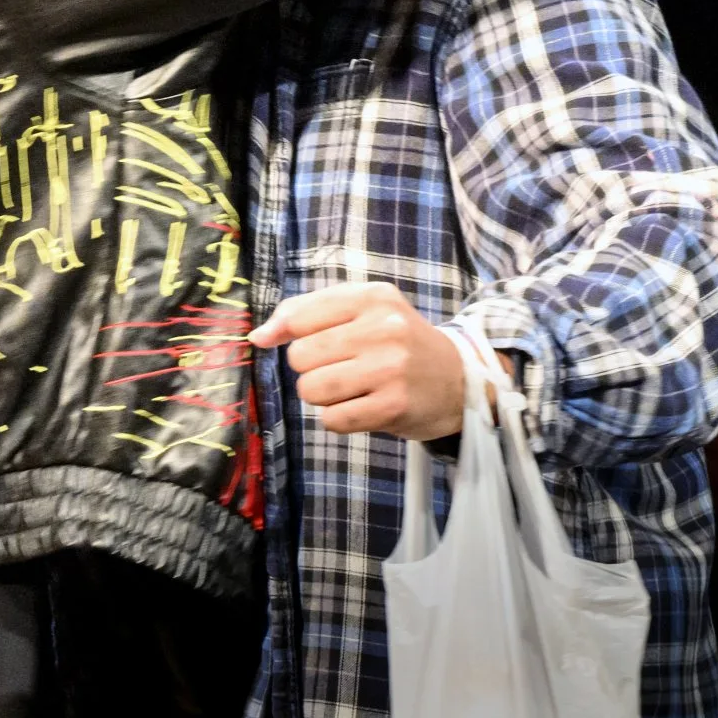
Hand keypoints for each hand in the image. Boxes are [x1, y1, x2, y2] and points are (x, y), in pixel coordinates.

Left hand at [251, 281, 471, 440]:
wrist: (459, 380)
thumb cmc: (398, 343)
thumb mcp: (362, 311)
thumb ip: (305, 314)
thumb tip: (257, 337)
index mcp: (372, 297)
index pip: (299, 317)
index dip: (292, 336)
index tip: (311, 345)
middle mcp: (383, 328)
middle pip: (300, 357)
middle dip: (311, 369)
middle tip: (343, 368)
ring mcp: (389, 368)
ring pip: (312, 389)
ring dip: (323, 396)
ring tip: (351, 389)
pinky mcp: (392, 406)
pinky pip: (332, 419)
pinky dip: (339, 419)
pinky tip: (362, 407)